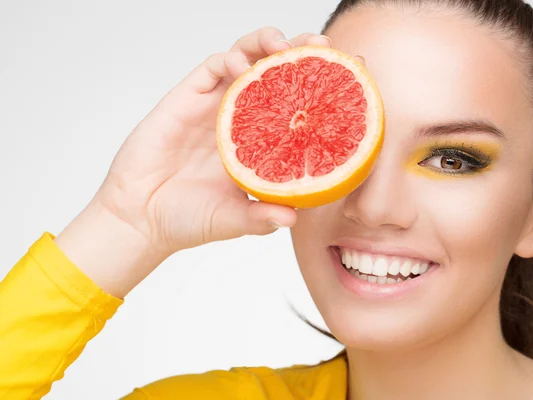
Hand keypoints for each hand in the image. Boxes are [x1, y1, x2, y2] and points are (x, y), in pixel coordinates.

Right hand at [55, 28, 332, 296]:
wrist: (139, 218)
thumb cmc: (188, 219)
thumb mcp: (233, 221)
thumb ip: (260, 218)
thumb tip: (294, 217)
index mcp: (259, 145)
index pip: (297, 108)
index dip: (322, 90)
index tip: (350, 79)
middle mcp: (242, 119)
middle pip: (277, 74)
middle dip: (300, 54)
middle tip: (323, 47)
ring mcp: (215, 106)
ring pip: (246, 58)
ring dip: (266, 44)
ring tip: (284, 45)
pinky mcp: (187, 99)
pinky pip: (212, 68)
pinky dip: (230, 61)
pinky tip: (243, 68)